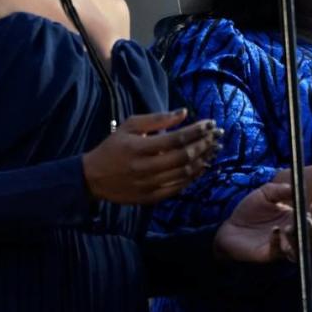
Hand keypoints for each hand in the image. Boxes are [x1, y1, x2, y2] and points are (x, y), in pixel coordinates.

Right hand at [82, 110, 221, 203]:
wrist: (93, 178)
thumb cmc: (113, 147)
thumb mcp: (129, 126)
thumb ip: (157, 119)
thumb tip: (184, 112)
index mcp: (138, 148)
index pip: (176, 139)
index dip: (196, 130)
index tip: (210, 122)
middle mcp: (145, 168)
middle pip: (184, 157)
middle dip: (204, 144)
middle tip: (217, 134)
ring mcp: (149, 185)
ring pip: (184, 173)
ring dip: (203, 159)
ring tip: (214, 148)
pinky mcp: (151, 198)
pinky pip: (179, 187)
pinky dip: (193, 176)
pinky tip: (202, 165)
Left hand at [214, 182, 311, 262]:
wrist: (230, 225)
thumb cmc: (250, 209)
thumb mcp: (265, 193)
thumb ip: (280, 190)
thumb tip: (295, 187)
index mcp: (298, 220)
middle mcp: (295, 236)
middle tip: (307, 220)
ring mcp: (283, 247)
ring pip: (300, 251)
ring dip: (298, 240)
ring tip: (288, 227)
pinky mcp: (268, 254)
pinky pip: (278, 252)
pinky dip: (278, 242)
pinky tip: (274, 231)